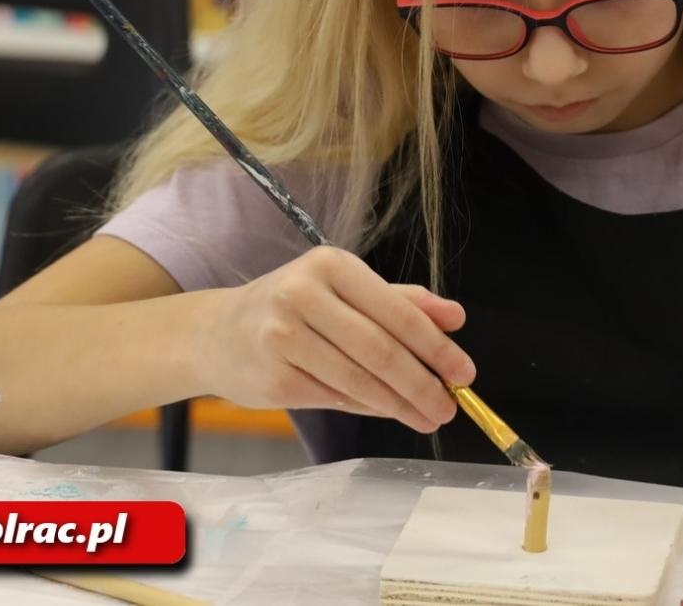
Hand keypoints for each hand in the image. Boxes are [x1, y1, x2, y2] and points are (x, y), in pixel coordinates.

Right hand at [206, 245, 475, 433]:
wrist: (218, 333)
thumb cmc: (293, 308)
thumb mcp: (346, 290)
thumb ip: (402, 301)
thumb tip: (455, 317)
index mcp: (331, 265)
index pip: (396, 311)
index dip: (435, 346)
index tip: (464, 372)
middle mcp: (303, 295)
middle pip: (379, 349)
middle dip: (422, 383)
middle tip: (449, 407)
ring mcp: (282, 336)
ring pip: (358, 379)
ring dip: (400, 404)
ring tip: (427, 417)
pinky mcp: (273, 376)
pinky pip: (334, 398)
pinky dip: (368, 408)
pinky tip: (389, 412)